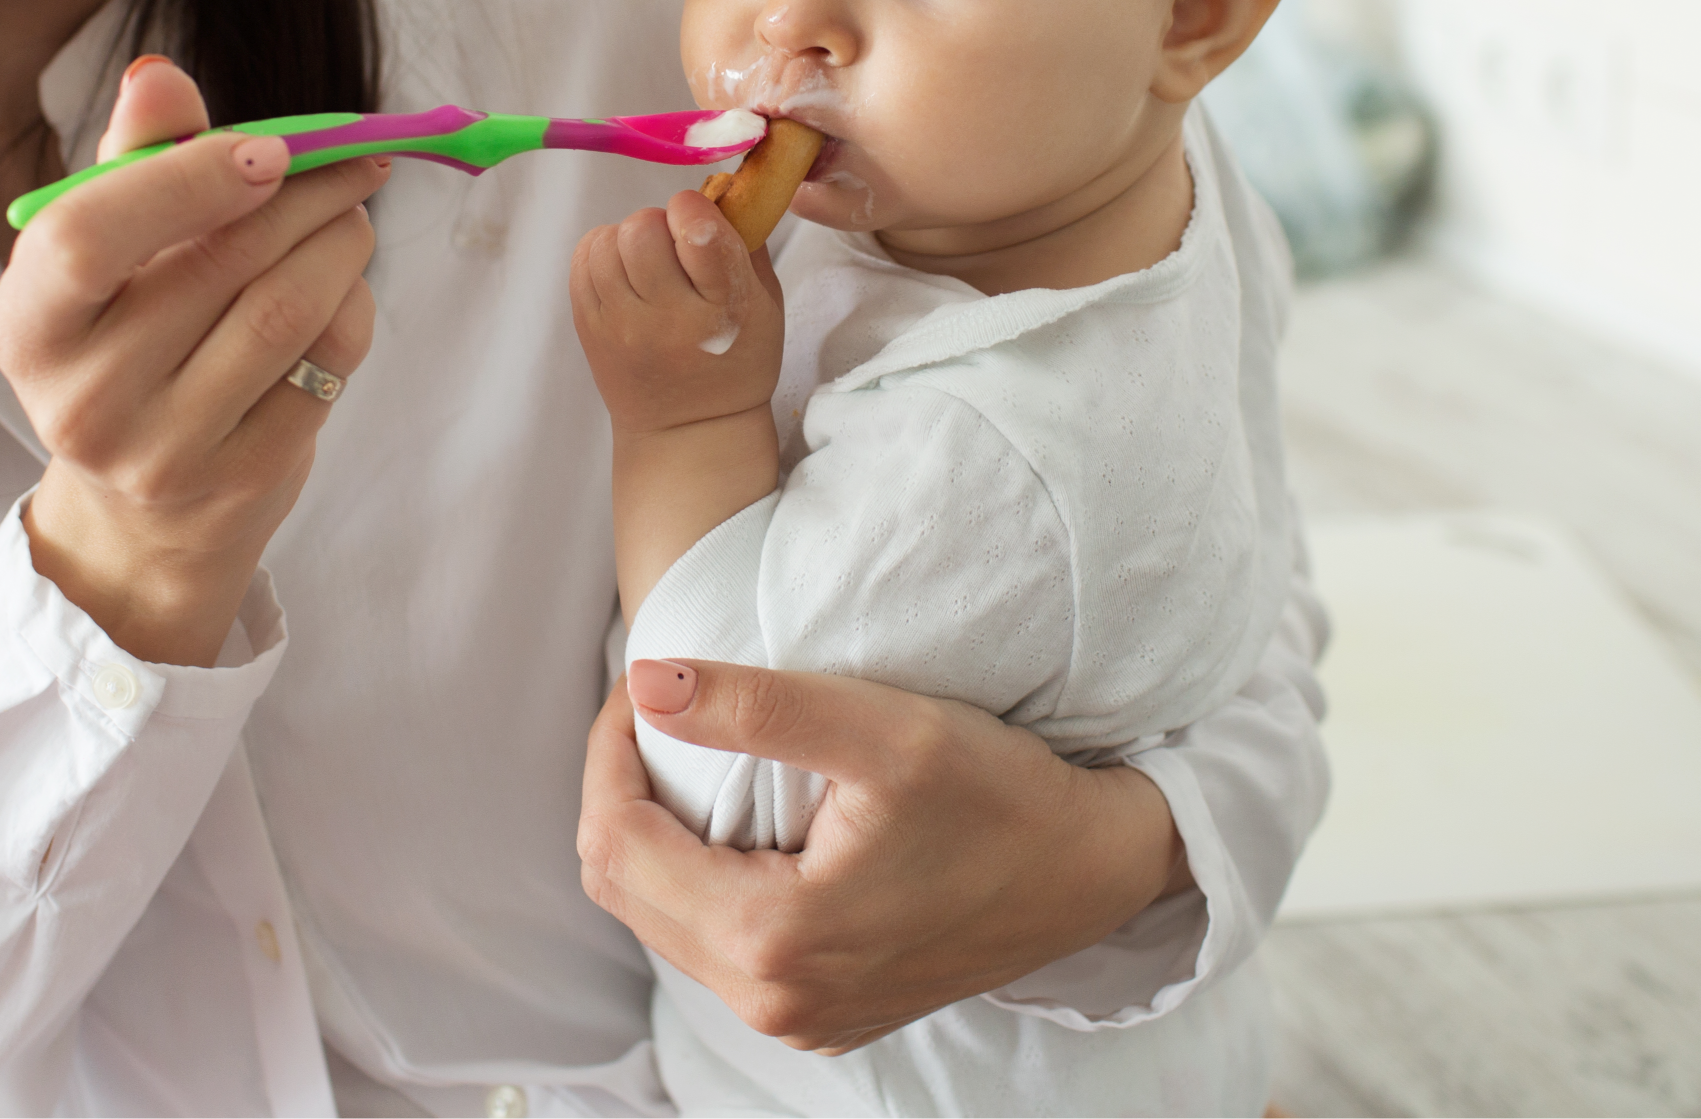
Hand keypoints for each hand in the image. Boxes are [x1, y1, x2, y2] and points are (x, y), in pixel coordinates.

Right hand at [0, 56, 382, 665]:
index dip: (186, 179)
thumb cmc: (126, 339)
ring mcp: (163, 453)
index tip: (268, 147)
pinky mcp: (243, 480)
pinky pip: (327, 364)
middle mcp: (81, 400)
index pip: (88, 237)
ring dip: (341, 240)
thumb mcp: (109, 251)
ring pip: (287, 311)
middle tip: (352, 155)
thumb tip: (158, 75)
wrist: (144, 508)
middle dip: (305, 192)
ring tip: (352, 210)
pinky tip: (342, 286)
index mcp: (28, 327)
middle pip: (218, 265)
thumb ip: (135, 158)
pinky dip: (351, 305)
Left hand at [568, 190, 782, 434]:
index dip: (693, 209)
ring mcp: (620, 326)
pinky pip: (582, 260)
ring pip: (607, 240)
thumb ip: (747, 243)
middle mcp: (665, 319)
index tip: (697, 218)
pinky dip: (602, 252)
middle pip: (641, 229)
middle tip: (673, 247)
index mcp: (722, 311)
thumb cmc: (736, 360)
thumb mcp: (766, 305)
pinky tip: (623, 270)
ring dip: (628, 238)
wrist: (687, 430)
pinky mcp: (589, 329)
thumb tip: (721, 189)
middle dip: (659, 224)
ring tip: (646, 261)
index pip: (697, 233)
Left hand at [577, 660, 1184, 1051]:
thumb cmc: (1000, 797)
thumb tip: (646, 681)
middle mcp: (773, 1002)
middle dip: (619, 793)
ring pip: (663, 923)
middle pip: (625, 891)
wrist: (1091, 870)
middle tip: (652, 712)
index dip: (608, 752)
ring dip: (654, 837)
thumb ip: (757, 706)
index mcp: (771, 940)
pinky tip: (731, 822)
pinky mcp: (823, 1014)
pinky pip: (716, 950)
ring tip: (686, 754)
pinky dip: (699, 880)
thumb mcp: (884, 730)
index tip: (640, 682)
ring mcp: (799, 1019)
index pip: (617, 843)